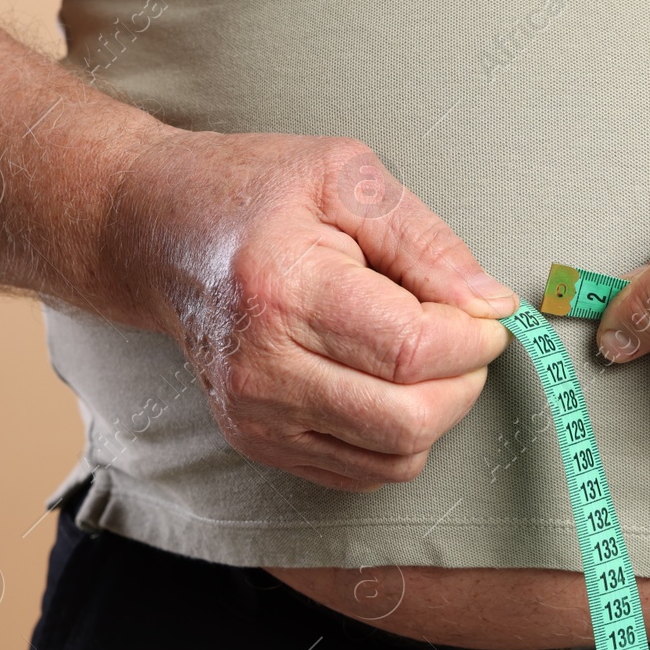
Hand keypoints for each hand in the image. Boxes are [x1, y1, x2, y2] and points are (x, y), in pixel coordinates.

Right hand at [109, 130, 517, 490]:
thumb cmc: (253, 193)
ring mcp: (256, 415)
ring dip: (436, 412)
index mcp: (285, 290)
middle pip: (409, 418)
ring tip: (423, 356)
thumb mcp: (349, 178)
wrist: (159, 232)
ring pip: (395, 457)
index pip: (412, 351)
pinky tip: (388, 383)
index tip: (484, 315)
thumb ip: (428, 244)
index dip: (473, 340)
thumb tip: (490, 306)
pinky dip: (399, 436)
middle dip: (464, 381)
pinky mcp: (260, 442)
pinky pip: (365, 471)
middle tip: (464, 337)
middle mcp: (264, 367)